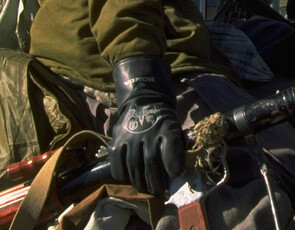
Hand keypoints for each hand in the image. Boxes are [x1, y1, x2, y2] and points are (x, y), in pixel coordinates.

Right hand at [108, 56, 184, 195]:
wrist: (144, 101)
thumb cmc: (163, 122)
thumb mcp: (176, 128)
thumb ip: (177, 147)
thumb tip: (177, 172)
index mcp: (167, 128)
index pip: (171, 147)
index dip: (174, 164)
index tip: (175, 174)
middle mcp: (148, 132)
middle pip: (151, 162)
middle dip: (156, 182)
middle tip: (160, 192)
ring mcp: (131, 135)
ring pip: (134, 165)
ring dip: (140, 182)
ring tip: (146, 190)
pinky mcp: (117, 139)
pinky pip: (116, 160)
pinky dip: (121, 173)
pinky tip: (127, 178)